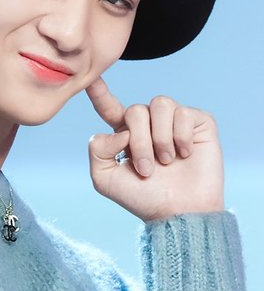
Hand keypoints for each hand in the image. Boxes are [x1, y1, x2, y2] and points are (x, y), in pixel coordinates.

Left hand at [86, 77, 224, 221]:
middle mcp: (149, 124)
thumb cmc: (143, 198)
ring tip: (167, 161)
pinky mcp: (198, 123)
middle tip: (147, 169)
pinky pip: (184, 113)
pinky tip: (186, 154)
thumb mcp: (105, 179)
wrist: (179, 212)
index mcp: (125, 134)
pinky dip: (181, 137)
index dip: (100, 92)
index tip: (90, 78)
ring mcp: (174, 121)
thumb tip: (119, 130)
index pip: (109, 107)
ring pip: (160, 105)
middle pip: (135, 110)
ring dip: (160, 138)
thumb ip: (97, 149)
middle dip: (140, 142)